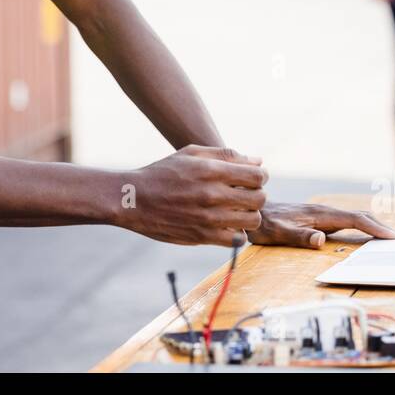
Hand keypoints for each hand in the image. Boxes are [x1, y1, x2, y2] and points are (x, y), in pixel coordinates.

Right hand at [122, 145, 267, 245]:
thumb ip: (225, 155)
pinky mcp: (203, 236)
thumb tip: (258, 161)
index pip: (257, 175)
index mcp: (211, 170)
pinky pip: (237, 239)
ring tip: (238, 210)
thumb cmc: (163, 173)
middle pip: (259, 198)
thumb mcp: (191, 154)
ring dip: (250, 214)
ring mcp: (208, 217)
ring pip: (252, 220)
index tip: (254, 178)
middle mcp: (212, 194)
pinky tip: (227, 224)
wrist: (134, 199)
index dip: (261, 176)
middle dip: (257, 194)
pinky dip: (237, 233)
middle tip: (246, 194)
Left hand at [246, 202, 394, 248]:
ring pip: (358, 218)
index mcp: (321, 214)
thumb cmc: (264, 224)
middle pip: (363, 217)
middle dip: (385, 228)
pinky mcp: (322, 219)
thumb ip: (299, 236)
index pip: (356, 220)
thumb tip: (320, 240)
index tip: (394, 238)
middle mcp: (326, 212)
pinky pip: (350, 222)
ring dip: (378, 227)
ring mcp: (325, 215)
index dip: (376, 229)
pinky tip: (371, 237)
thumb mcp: (278, 233)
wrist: (253, 211)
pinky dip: (366, 228)